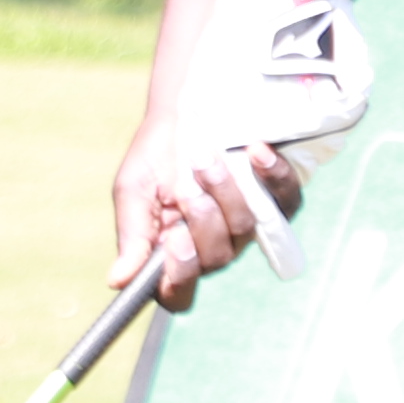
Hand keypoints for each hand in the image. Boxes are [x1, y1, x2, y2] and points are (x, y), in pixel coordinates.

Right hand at [113, 0, 375, 305]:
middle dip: (203, 220)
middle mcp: (214, 245)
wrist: (186, 109)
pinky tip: (256, 151)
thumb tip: (117, 280)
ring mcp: (247, 223)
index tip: (174, 243)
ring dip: (227, 192)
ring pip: (247, 227)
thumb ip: (132, 234)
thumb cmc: (155, 156)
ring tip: (208, 159)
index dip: (180, 278)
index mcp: (174, 254)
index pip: (179, 293)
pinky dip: (273, 175)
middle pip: (217, 258)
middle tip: (188, 187)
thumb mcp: (133, 190)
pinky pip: (286, 199)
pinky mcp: (276, 197)